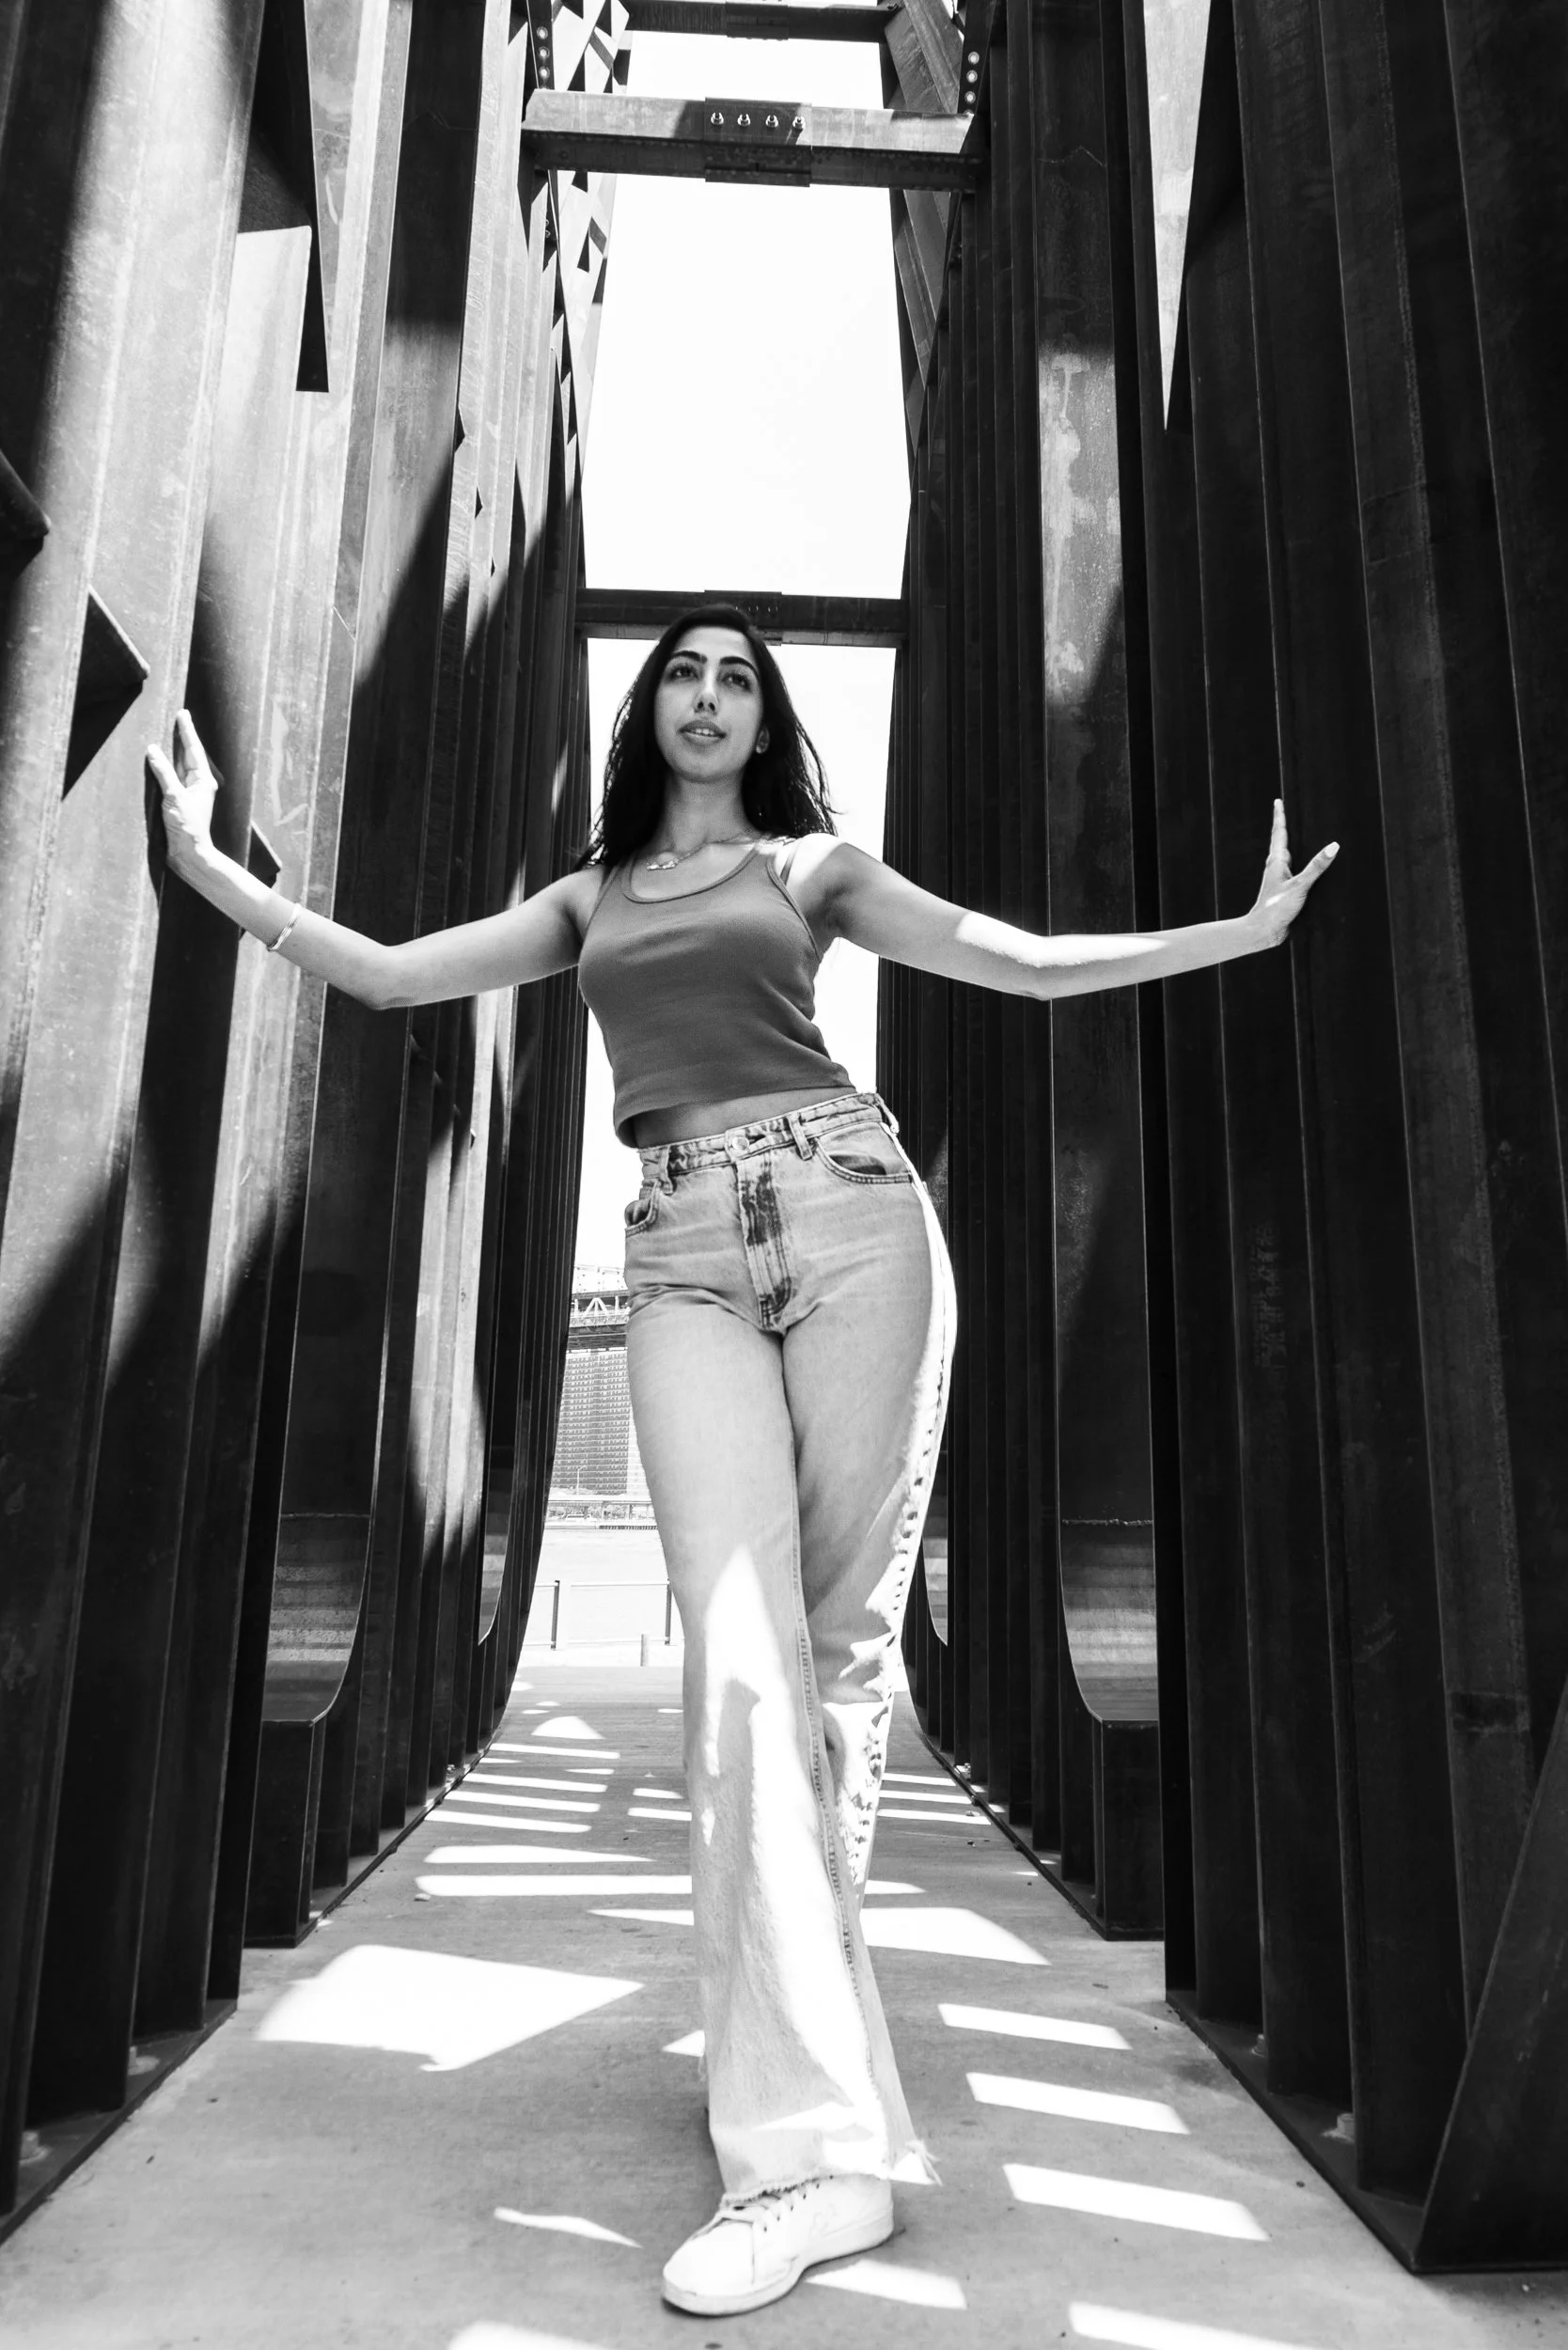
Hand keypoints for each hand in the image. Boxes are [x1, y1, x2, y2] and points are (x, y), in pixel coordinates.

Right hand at [146, 710, 219, 884]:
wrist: (188, 853)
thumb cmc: (186, 827)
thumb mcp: (174, 797)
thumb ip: (163, 772)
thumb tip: (153, 750)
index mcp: (203, 780)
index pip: (193, 749)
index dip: (186, 731)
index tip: (183, 713)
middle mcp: (199, 784)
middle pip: (189, 754)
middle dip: (183, 736)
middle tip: (180, 716)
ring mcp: (189, 792)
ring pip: (181, 764)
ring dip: (175, 749)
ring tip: (171, 732)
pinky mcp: (179, 801)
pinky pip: (172, 777)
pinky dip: (166, 766)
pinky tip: (160, 760)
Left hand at [1249, 799, 1337, 947]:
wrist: (1263, 932)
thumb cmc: (1276, 907)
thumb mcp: (1300, 885)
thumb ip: (1317, 867)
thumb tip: (1334, 846)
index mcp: (1277, 861)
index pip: (1279, 832)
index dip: (1280, 816)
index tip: (1278, 801)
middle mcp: (1277, 867)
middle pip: (1283, 842)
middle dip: (1287, 827)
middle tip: (1291, 811)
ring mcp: (1280, 879)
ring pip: (1289, 857)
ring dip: (1295, 845)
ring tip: (1303, 835)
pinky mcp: (1285, 891)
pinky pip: (1295, 872)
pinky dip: (1301, 864)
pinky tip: (1309, 868)